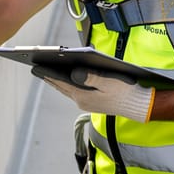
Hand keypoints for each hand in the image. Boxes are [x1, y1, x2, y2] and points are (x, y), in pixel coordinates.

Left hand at [32, 66, 154, 122]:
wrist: (138, 106)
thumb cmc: (125, 92)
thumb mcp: (109, 82)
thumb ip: (92, 77)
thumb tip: (75, 72)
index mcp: (83, 96)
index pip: (61, 83)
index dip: (48, 74)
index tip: (36, 68)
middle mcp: (82, 101)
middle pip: (61, 86)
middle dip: (49, 76)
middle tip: (35, 68)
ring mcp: (86, 102)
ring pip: (67, 90)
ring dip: (57, 81)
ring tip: (46, 72)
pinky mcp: (91, 102)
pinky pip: (74, 91)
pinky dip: (67, 84)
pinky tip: (64, 78)